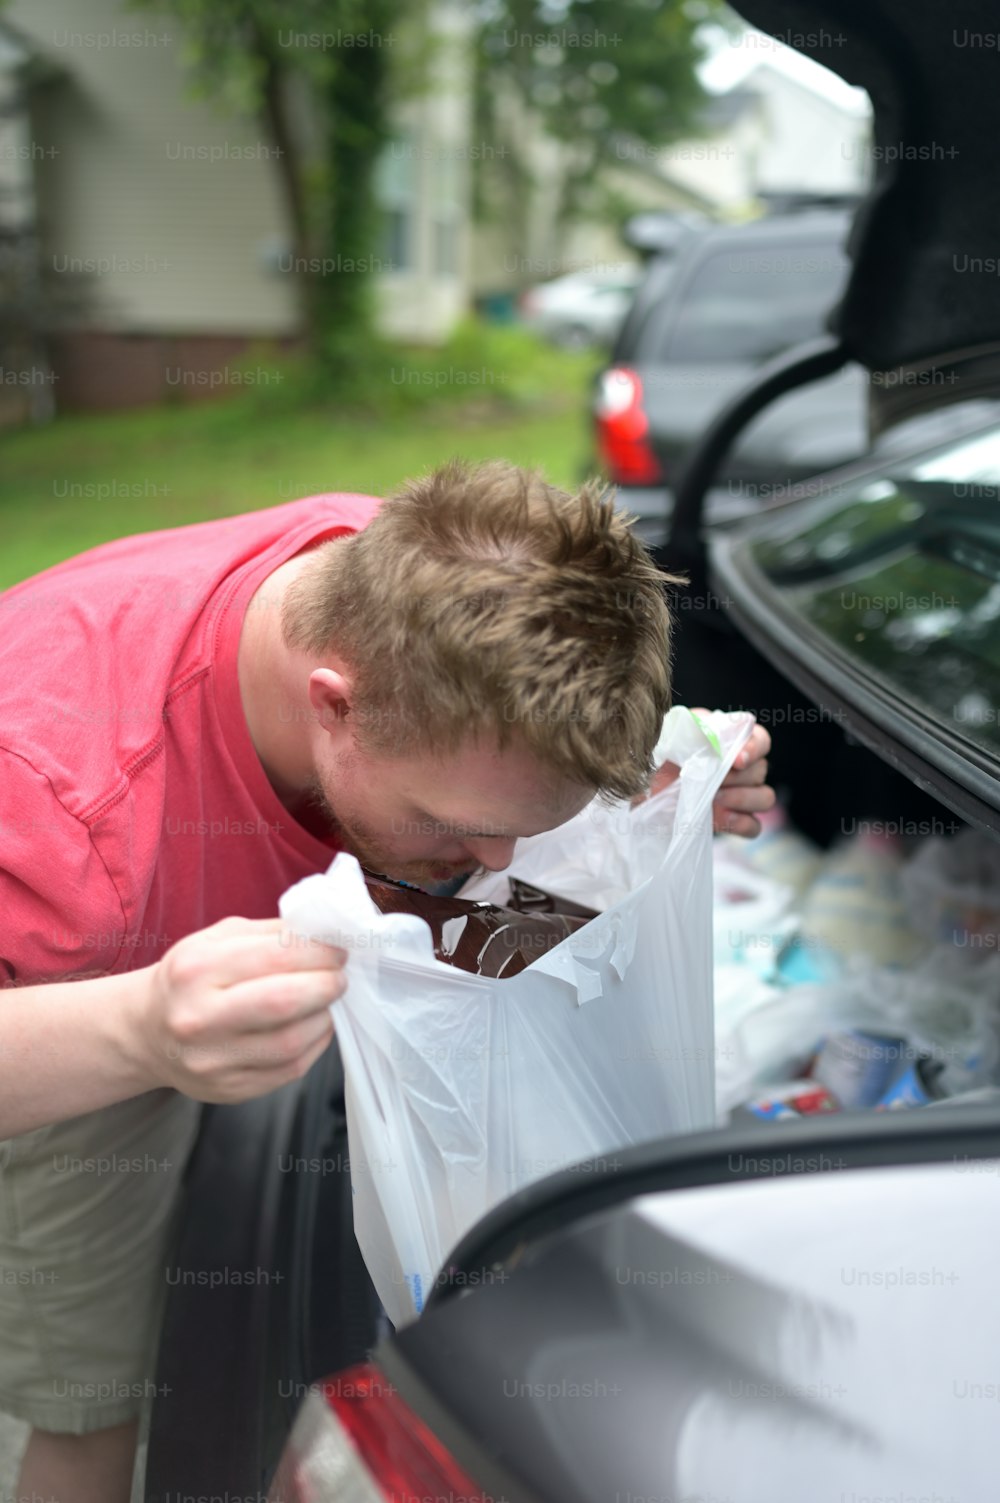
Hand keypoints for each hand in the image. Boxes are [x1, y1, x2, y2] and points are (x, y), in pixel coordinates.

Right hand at [142, 916, 346, 1101]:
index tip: (338, 949)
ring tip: (325, 1002)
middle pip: (283, 1002)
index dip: (318, 952)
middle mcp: (199, 1017)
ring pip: (291, 1042)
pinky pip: (289, 1070)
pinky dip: (313, 1045)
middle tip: (339, 977)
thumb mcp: (216, 940)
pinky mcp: (228, 1090)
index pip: (275, 956)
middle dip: (325, 985)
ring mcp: (212, 1060)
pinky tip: (313, 1028)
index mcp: (196, 969)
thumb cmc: (190, 978)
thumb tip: (324, 935)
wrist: (147, 1033)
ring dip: (322, 1018)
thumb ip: (270, 933)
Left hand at [643, 711, 775, 837]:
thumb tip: (709, 730)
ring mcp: (741, 796)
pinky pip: (754, 826)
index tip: (737, 760)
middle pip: (761, 770)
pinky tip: (722, 818)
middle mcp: (742, 769)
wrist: (643, 787)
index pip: (761, 740)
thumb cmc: (659, 757)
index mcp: (731, 742)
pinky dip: (742, 823)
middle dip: (737, 777)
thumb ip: (693, 729)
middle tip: (713, 781)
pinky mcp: (732, 821)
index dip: (754, 749)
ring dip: (743, 798)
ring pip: (765, 797)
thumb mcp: (672, 736)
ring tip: (715, 798)